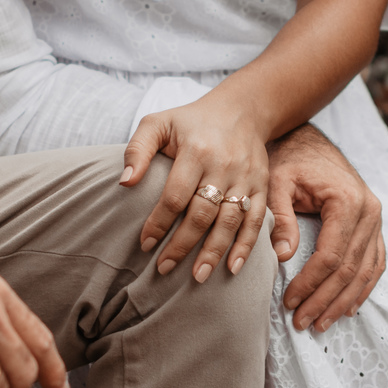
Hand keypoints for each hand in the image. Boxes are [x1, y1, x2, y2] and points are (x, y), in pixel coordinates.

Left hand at [119, 94, 268, 281]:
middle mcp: (224, 166)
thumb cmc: (192, 121)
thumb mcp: (158, 123)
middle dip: (182, 245)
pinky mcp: (262, 187)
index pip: (175, 195)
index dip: (159, 223)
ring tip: (198, 276)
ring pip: (229, 221)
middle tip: (164, 269)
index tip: (145, 245)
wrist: (242, 110)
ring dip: (214, 252)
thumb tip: (125, 182)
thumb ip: (138, 149)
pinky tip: (233, 268)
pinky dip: (246, 246)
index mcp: (197, 151)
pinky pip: (256, 221)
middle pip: (202, 214)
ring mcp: (246, 179)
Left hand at [266, 124, 384, 331]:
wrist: (309, 142)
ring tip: (320, 324)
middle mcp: (370, 212)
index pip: (331, 255)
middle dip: (324, 300)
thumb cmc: (290, 160)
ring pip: (365, 272)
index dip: (310, 283)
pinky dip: (363, 288)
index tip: (289, 302)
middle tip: (302, 323)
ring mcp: (376, 221)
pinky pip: (375, 263)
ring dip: (343, 302)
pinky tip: (348, 308)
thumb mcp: (277, 182)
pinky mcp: (375, 227)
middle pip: (349, 269)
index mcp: (348, 201)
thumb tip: (284, 257)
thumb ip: (280, 218)